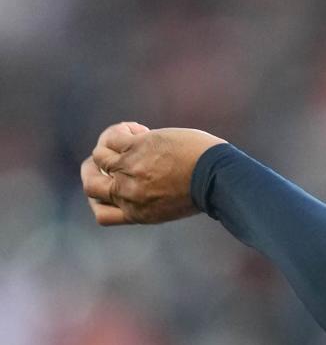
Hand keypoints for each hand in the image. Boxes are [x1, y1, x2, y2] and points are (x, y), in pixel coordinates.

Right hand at [80, 124, 225, 225]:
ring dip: (111, 145)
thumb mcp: (170, 205)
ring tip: (137, 140)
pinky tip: (143, 131)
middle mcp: (128, 195)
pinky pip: (111, 136)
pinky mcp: (135, 148)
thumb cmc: (202, 189)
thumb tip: (137, 176)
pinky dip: (122, 130)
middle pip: (90, 186)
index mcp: (137, 214)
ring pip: (98, 156)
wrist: (216, 178)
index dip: (101, 200)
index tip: (115, 185)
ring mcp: (128, 171)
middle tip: (110, 158)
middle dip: (93, 170)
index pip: (101, 215)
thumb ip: (148, 197)